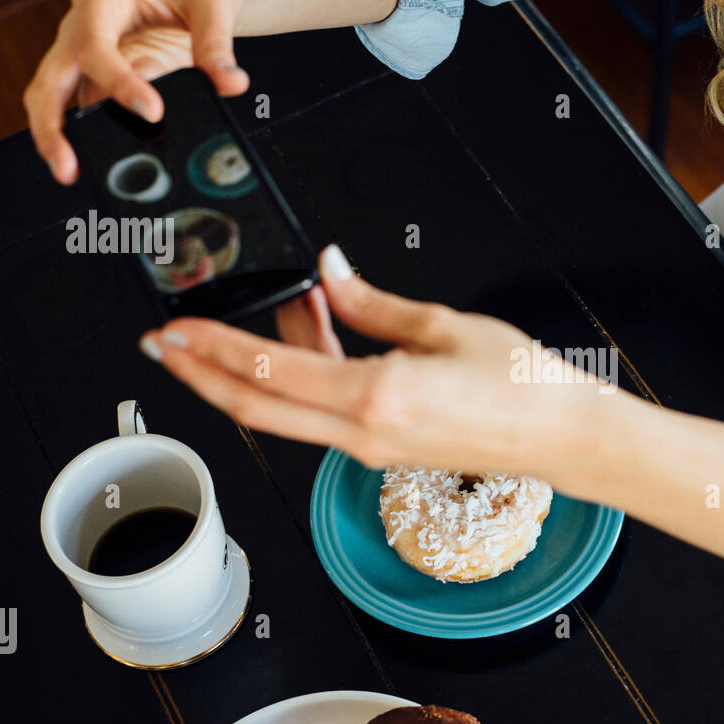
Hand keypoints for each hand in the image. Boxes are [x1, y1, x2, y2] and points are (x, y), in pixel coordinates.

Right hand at [25, 0, 250, 183]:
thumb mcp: (214, 1)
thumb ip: (217, 43)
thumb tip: (230, 83)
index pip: (95, 44)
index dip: (118, 81)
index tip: (152, 111)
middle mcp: (84, 23)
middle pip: (52, 76)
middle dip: (52, 121)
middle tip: (66, 164)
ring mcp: (88, 52)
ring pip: (58, 96)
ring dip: (60, 135)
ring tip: (70, 173)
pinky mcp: (104, 76)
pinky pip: (89, 107)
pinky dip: (90, 134)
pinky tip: (98, 162)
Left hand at [138, 245, 612, 478]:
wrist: (561, 436)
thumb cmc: (520, 384)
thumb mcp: (442, 325)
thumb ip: (370, 303)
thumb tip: (329, 273)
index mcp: (375, 396)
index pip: (270, 374)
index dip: (212, 349)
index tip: (174, 330)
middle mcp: (362, 433)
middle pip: (256, 409)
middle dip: (200, 376)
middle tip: (162, 347)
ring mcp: (370, 449)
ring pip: (286, 413)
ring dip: (258, 370)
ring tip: (258, 316)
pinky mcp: (383, 451)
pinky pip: (321, 417)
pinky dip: (302, 381)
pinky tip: (309, 338)